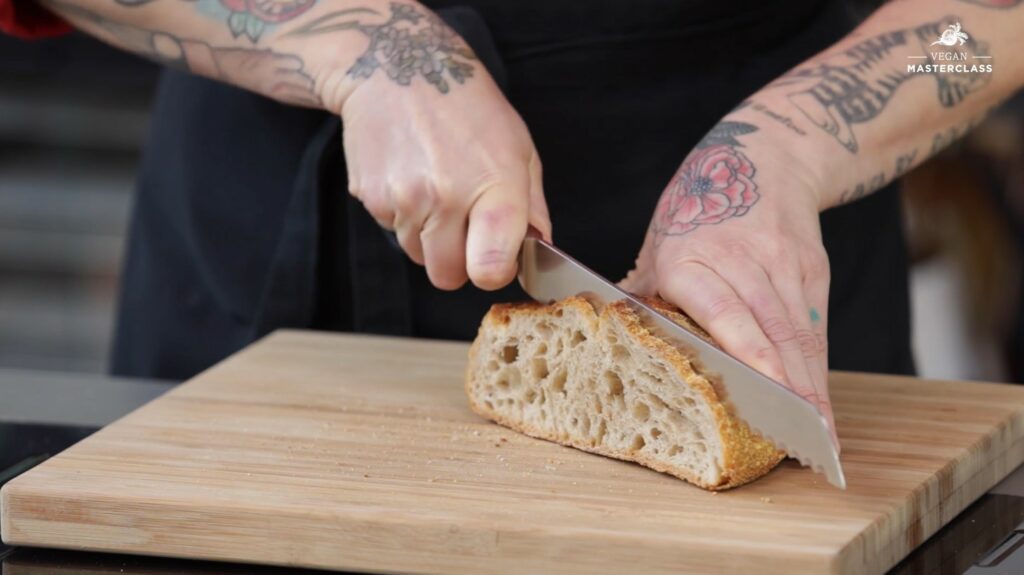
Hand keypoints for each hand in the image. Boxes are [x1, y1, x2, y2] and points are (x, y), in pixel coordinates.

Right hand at [332, 44, 549, 290]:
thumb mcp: (519, 147)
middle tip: (463, 226)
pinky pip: (391, 230)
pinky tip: (411, 177)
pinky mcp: (370, 196)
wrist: (398, 67)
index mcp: (494, 187)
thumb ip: (533, 206)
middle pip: (446, 277)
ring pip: (417, 255)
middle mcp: (446, 197)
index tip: (495, 259)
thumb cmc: (467, 107)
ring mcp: (403, 198)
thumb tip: (539, 250)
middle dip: (456, 261)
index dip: (493, 273)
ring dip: (428, 236)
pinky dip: (402, 214)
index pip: (489, 269)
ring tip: (435, 188)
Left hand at [621, 120, 836, 444]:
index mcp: (691, 258)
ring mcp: (784, 266)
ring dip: (812, 390)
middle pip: (772, 331)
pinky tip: (821, 407)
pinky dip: (819, 371)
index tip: (767, 389)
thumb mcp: (659, 240)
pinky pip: (816, 329)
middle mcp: (742, 262)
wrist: (765, 157)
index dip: (749, 350)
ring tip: (819, 440)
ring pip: (801, 335)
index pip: (724, 309)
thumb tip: (609, 333)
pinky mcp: (812, 272)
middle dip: (790, 388)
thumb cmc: (697, 206)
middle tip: (799, 441)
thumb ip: (642, 290)